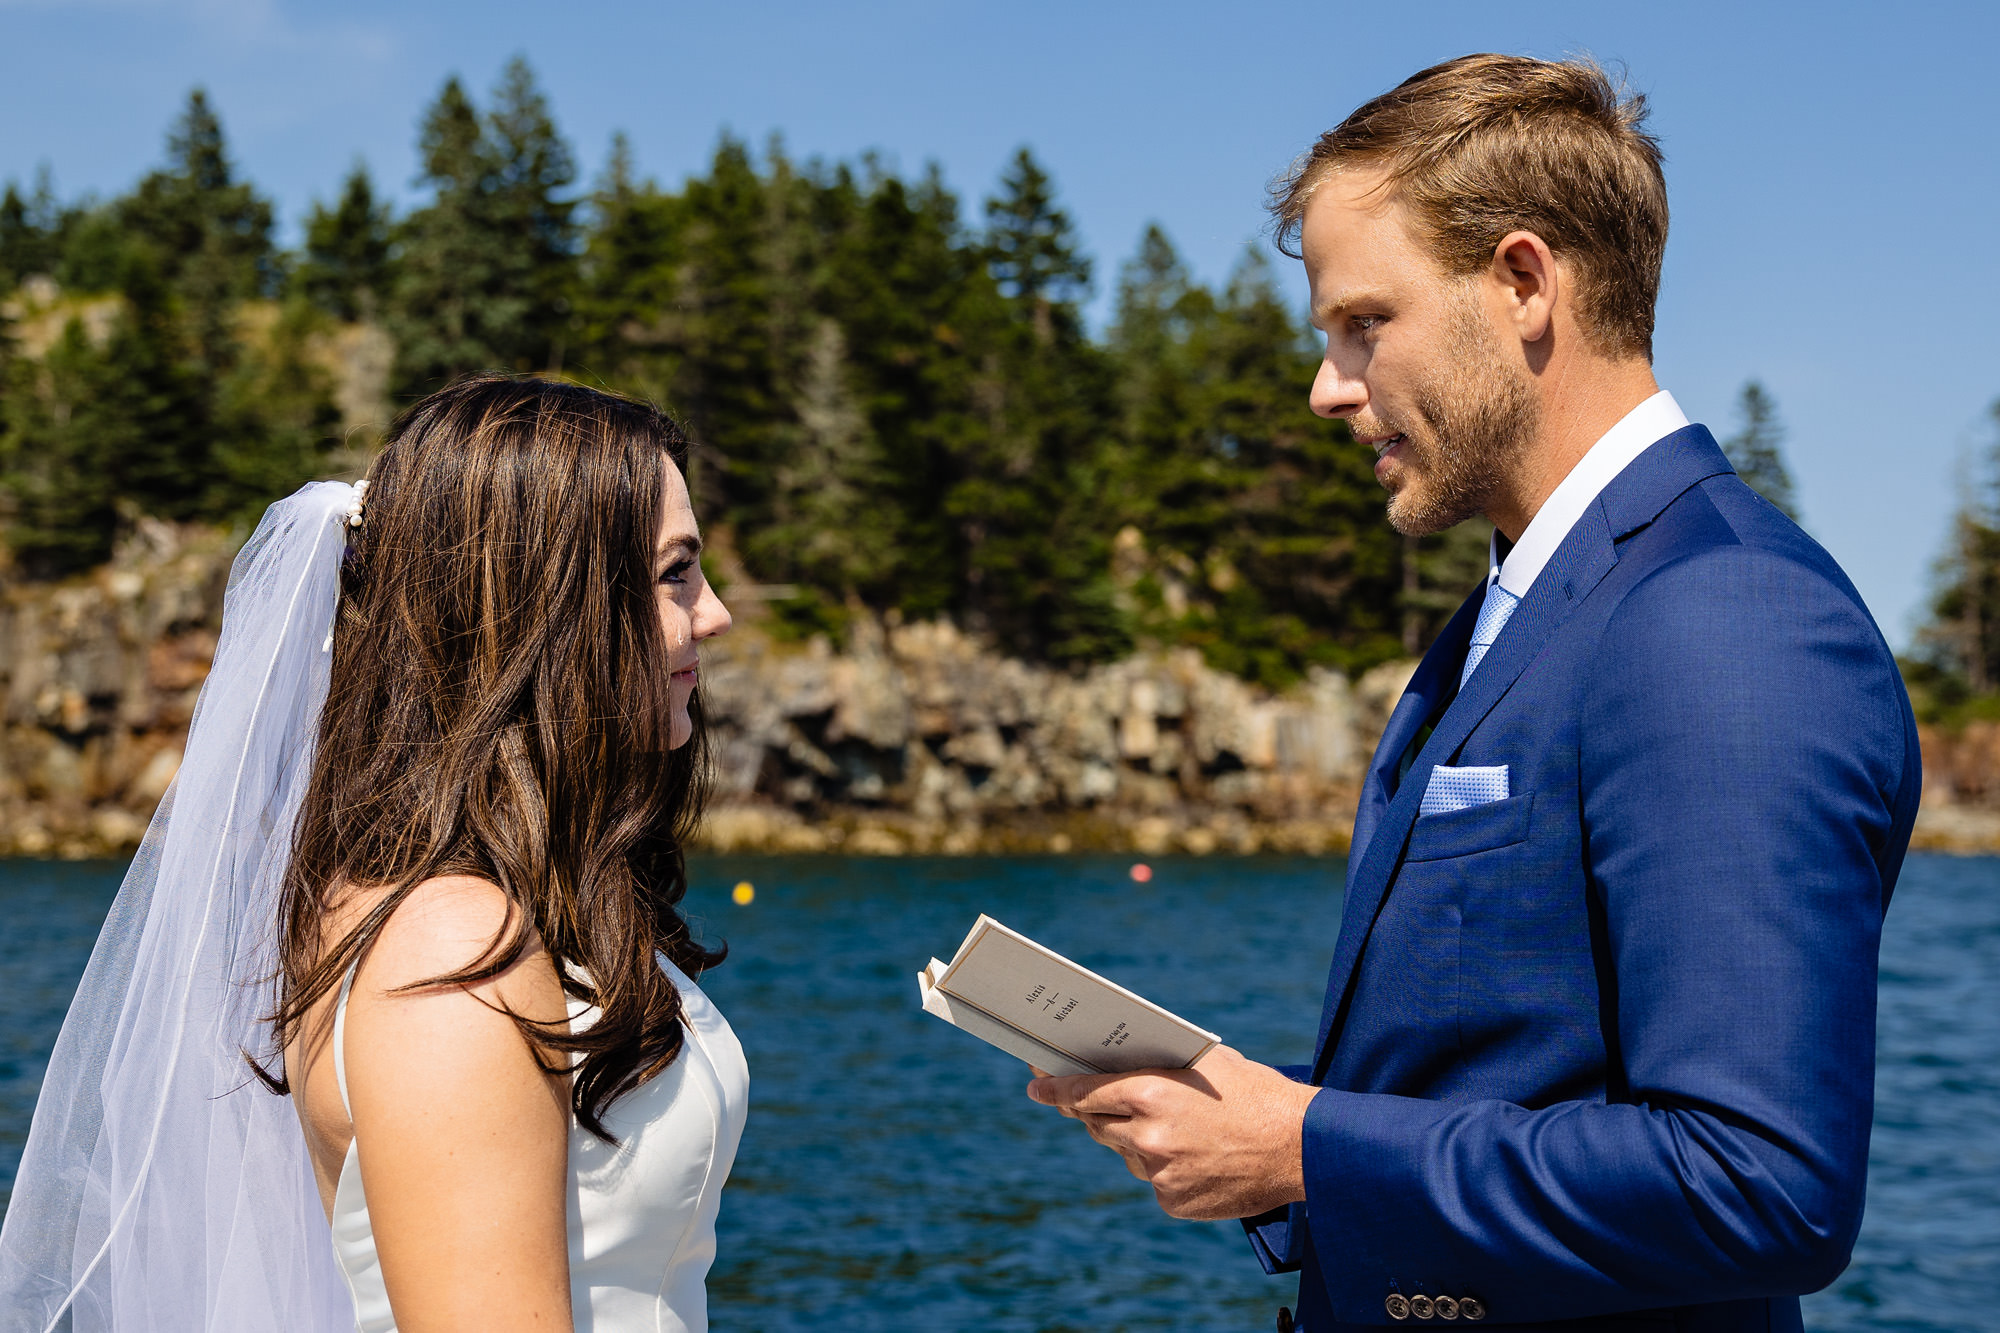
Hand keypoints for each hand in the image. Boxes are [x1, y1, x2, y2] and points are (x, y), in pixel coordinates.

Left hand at [1026, 1046, 1316, 1219]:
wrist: (1299, 1147)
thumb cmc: (1253, 1092)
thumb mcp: (1203, 1061)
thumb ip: (1154, 1066)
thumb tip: (1112, 1064)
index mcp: (1149, 1093)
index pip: (1083, 1092)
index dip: (1055, 1088)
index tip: (1035, 1084)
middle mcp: (1146, 1136)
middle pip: (1096, 1124)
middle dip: (1095, 1112)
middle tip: (1091, 1100)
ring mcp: (1158, 1173)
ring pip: (1126, 1153)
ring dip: (1137, 1140)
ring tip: (1176, 1127)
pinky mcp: (1172, 1202)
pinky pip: (1152, 1180)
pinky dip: (1163, 1167)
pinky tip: (1194, 1155)